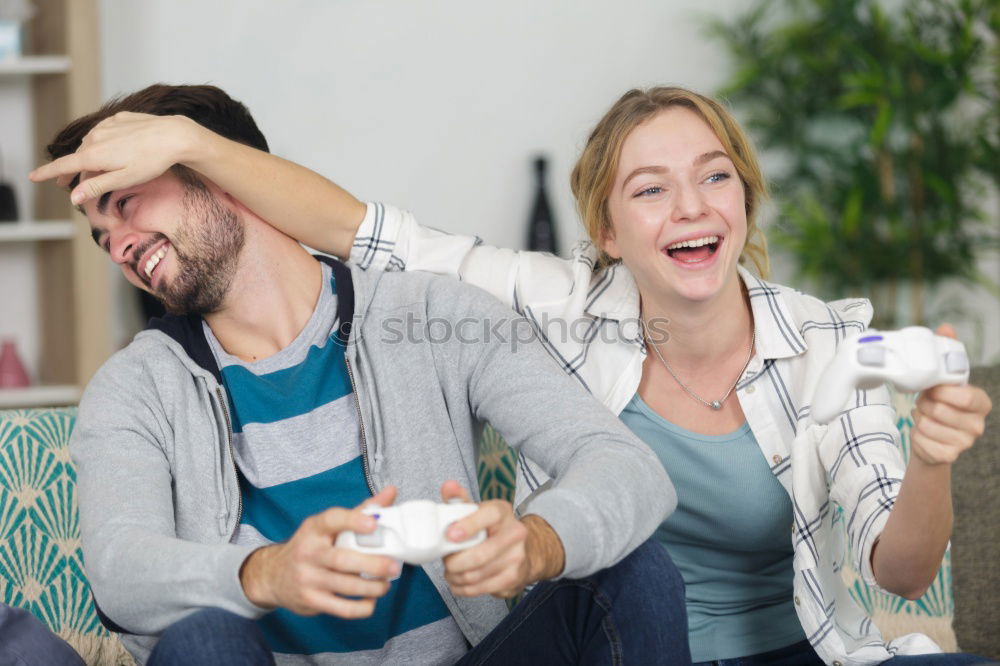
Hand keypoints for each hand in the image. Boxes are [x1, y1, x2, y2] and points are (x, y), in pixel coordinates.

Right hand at [29, 112, 204, 204]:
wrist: (174, 135)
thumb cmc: (153, 161)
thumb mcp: (125, 179)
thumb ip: (97, 186)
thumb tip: (73, 196)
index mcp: (95, 154)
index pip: (64, 165)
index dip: (48, 172)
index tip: (33, 176)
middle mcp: (96, 137)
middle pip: (79, 156)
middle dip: (72, 170)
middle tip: (66, 182)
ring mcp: (107, 125)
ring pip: (91, 144)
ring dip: (89, 156)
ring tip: (93, 169)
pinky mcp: (119, 118)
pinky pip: (105, 132)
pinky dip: (103, 142)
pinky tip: (112, 148)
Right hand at [240, 486, 401, 617]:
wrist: (274, 575)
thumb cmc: (311, 547)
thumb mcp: (328, 526)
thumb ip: (361, 511)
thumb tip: (391, 492)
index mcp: (314, 529)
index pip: (332, 520)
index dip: (353, 520)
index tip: (374, 524)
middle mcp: (308, 552)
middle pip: (342, 559)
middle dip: (372, 564)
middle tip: (393, 566)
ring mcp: (308, 578)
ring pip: (344, 585)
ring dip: (371, 588)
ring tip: (386, 584)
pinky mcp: (311, 600)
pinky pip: (340, 608)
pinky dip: (360, 607)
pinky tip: (371, 601)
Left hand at [440, 481, 562, 598]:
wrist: (525, 550)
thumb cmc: (493, 529)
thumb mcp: (478, 511)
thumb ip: (460, 499)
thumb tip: (447, 486)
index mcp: (502, 512)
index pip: (488, 515)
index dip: (468, 526)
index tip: (450, 535)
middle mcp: (515, 533)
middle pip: (479, 555)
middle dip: (454, 562)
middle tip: (446, 561)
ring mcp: (516, 558)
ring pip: (476, 575)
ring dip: (456, 577)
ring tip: (450, 573)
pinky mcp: (513, 578)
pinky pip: (481, 588)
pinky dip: (463, 588)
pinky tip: (458, 583)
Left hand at [910, 324, 991, 465]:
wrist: (930, 438)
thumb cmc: (937, 404)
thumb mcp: (941, 380)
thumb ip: (945, 354)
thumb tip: (946, 327)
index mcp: (981, 402)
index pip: (964, 396)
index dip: (942, 392)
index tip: (932, 389)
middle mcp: (978, 424)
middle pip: (941, 410)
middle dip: (925, 405)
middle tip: (926, 404)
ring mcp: (965, 442)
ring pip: (928, 425)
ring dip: (919, 420)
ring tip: (925, 417)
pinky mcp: (949, 456)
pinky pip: (922, 441)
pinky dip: (916, 436)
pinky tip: (923, 433)